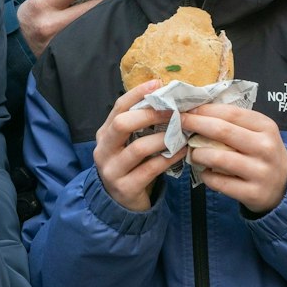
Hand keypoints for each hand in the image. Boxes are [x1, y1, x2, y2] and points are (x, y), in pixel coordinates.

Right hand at [18, 0, 120, 56]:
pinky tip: (116, 24)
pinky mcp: (71, 60)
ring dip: (114, 13)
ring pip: (98, 25)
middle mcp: (50, 25)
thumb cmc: (37, 17)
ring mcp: (61, 45)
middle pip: (93, 6)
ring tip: (125, 5)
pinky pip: (96, 41)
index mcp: (41, 4)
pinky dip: (108, 30)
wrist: (19, 47)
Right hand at [92, 82, 174, 211]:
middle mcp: (103, 150)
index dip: (137, 93)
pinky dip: (169, 158)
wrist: (120, 203)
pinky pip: (151, 169)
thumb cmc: (130, 165)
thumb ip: (140, 124)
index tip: (158, 83)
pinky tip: (183, 151)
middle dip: (150, 114)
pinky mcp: (125, 188)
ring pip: (139, 148)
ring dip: (164, 138)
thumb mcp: (128, 143)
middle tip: (174, 111)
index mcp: (104, 134)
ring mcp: (112, 170)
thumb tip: (166, 96)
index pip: (118, 107)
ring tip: (182, 132)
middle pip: (123, 124)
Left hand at [179, 105, 286, 215]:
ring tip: (193, 153)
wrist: (284, 186)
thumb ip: (234, 123)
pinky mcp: (253, 193)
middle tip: (179, 122)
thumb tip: (198, 111)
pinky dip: (206, 175)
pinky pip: (219, 182)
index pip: (232, 113)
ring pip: (218, 158)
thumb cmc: (262, 153)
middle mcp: (265, 148)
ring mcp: (260, 172)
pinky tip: (205, 172)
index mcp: (266, 127)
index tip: (188, 108)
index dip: (206, 110)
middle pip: (222, 131)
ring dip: (198, 153)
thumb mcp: (258, 133)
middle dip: (196, 124)